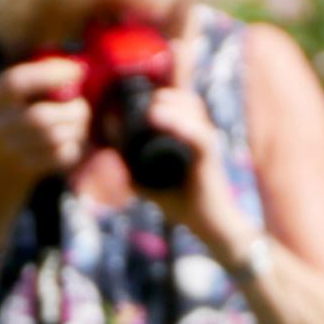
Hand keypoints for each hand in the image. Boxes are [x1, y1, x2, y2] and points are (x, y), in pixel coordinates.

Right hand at [0, 59, 90, 195]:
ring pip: (54, 138)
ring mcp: (10, 151)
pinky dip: (73, 146)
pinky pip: (61, 156)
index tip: (77, 70)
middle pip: (40, 117)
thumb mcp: (11, 97)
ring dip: (76, 128)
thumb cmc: (14, 119)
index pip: (16, 82)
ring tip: (77, 123)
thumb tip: (78, 70)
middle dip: (71, 110)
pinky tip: (69, 141)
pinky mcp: (27, 169)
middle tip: (82, 107)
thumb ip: (38, 79)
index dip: (50, 74)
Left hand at [136, 86, 257, 265]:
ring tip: (149, 108)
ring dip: (170, 104)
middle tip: (139, 104)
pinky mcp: (209, 158)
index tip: (131, 98)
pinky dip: (177, 124)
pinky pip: (197, 135)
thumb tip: (111, 157)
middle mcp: (201, 135)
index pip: (180, 104)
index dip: (161, 96)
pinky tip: (156, 117)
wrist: (212, 228)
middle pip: (186, 100)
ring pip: (192, 110)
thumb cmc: (188, 206)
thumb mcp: (153, 186)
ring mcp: (206, 144)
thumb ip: (134, 171)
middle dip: (164, 95)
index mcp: (191, 137)